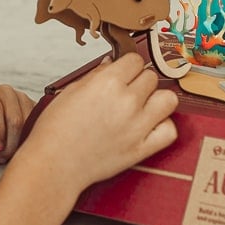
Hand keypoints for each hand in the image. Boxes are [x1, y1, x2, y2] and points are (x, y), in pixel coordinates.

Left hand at [0, 83, 35, 161]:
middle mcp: (6, 92)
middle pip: (15, 118)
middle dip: (10, 143)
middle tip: (2, 157)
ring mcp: (22, 97)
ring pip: (29, 121)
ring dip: (21, 142)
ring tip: (9, 154)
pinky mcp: (34, 105)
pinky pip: (39, 122)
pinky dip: (32, 137)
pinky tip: (22, 147)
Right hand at [26, 53, 177, 194]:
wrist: (54, 163)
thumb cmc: (56, 130)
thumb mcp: (71, 91)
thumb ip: (96, 74)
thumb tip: (112, 63)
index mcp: (107, 83)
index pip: (135, 60)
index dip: (128, 66)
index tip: (124, 73)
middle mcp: (126, 101)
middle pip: (151, 77)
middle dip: (139, 82)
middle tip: (127, 93)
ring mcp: (137, 125)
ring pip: (168, 99)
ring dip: (157, 100)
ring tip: (143, 107)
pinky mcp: (142, 148)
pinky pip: (170, 131)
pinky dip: (163, 127)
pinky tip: (149, 126)